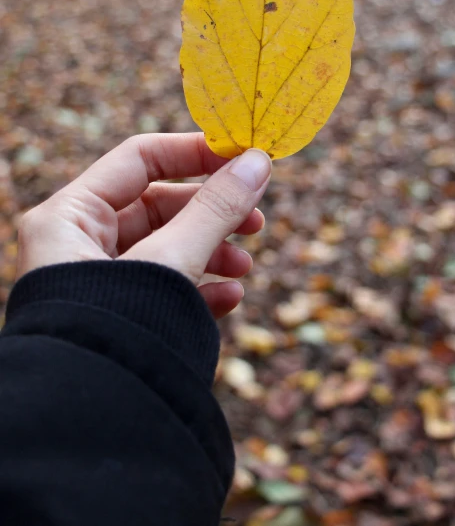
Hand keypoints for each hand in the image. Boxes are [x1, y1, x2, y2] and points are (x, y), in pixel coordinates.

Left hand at [17, 133, 271, 318]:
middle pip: (157, 206)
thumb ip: (216, 209)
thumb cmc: (116, 330)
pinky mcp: (118, 316)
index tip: (245, 156)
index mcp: (70, 217)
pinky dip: (199, 288)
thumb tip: (258, 162)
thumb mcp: (171, 260)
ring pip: (166, 248)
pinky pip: (163, 288)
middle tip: (258, 220)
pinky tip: (230, 300)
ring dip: (212, 252)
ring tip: (245, 269)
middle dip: (212, 212)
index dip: (195, 152)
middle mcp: (77, 244)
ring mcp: (97, 282)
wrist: (87, 428)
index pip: (140, 160)